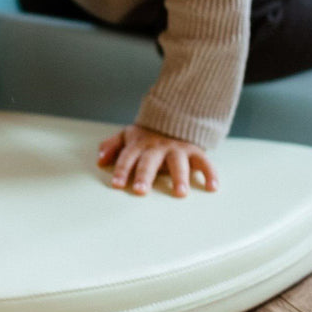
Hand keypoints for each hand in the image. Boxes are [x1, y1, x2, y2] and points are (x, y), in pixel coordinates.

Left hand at [98, 124, 217, 196]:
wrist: (172, 117)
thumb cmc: (146, 136)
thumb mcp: (127, 136)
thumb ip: (112, 146)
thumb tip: (99, 160)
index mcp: (139, 145)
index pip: (127, 158)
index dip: (121, 170)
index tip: (116, 184)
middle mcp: (157, 147)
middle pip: (149, 162)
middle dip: (144, 176)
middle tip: (140, 191)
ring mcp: (177, 149)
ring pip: (178, 163)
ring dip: (179, 177)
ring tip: (180, 193)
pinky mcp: (194, 151)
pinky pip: (204, 162)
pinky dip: (210, 173)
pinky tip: (212, 187)